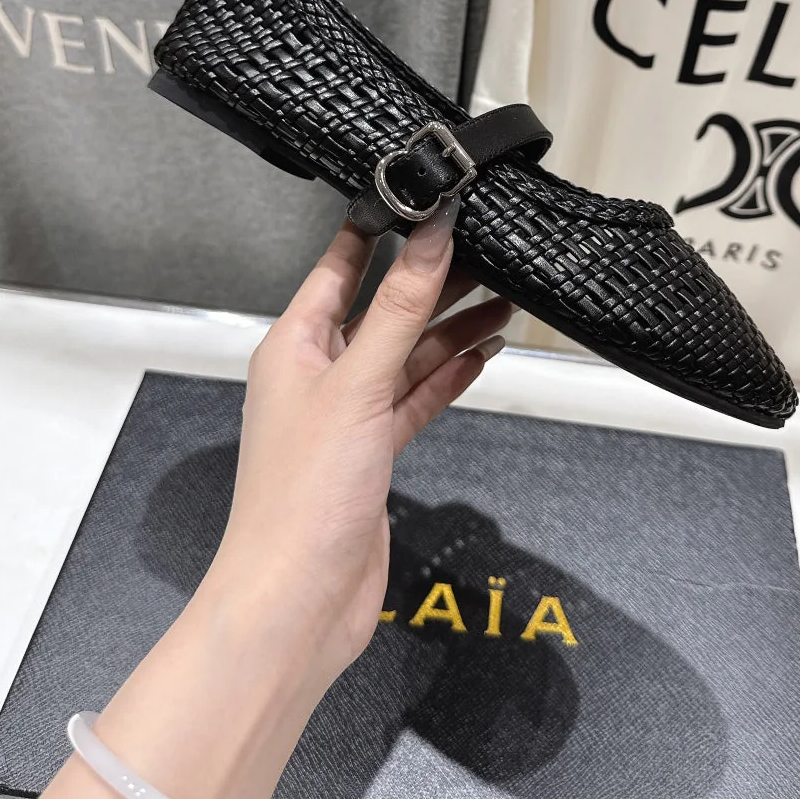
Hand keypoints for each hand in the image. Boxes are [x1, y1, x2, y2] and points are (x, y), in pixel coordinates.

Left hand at [207, 199, 511, 693]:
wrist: (298, 600)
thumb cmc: (301, 496)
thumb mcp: (358, 384)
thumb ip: (401, 309)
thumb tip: (429, 235)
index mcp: (294, 345)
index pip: (339, 267)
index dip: (379, 230)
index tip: (421, 198)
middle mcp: (318, 374)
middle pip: (385, 309)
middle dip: (435, 280)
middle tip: (488, 249)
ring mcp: (348, 414)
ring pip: (408, 354)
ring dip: (453, 328)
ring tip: (505, 297)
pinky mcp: (374, 452)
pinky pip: (418, 398)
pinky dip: (451, 376)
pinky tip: (484, 353)